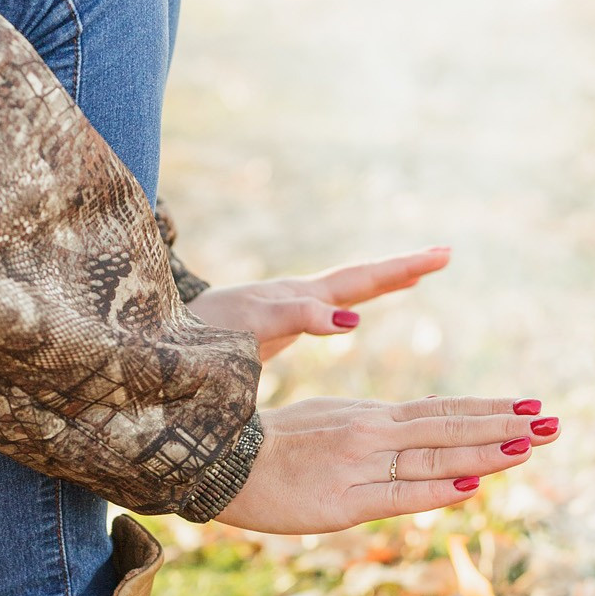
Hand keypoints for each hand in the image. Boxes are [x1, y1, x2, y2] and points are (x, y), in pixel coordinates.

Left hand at [187, 248, 449, 359]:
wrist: (148, 342)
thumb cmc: (193, 338)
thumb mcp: (245, 329)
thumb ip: (295, 319)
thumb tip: (351, 318)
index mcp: (293, 299)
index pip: (358, 280)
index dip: (399, 272)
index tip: (439, 260)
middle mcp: (291, 296)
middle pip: (358, 275)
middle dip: (402, 266)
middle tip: (446, 253)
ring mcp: (281, 308)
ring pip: (344, 288)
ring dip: (383, 281)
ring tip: (419, 273)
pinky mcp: (269, 325)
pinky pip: (325, 308)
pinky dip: (352, 302)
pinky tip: (354, 314)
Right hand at [216, 396, 560, 533]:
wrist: (219, 462)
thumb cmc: (274, 442)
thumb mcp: (332, 419)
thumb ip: (380, 423)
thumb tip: (429, 418)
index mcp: (372, 416)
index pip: (443, 411)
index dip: (490, 409)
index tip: (532, 405)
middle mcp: (373, 434)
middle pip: (451, 428)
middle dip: (506, 425)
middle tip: (554, 421)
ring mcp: (360, 466)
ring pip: (435, 457)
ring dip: (485, 451)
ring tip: (530, 444)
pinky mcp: (343, 503)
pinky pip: (399, 495)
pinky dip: (437, 489)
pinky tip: (472, 483)